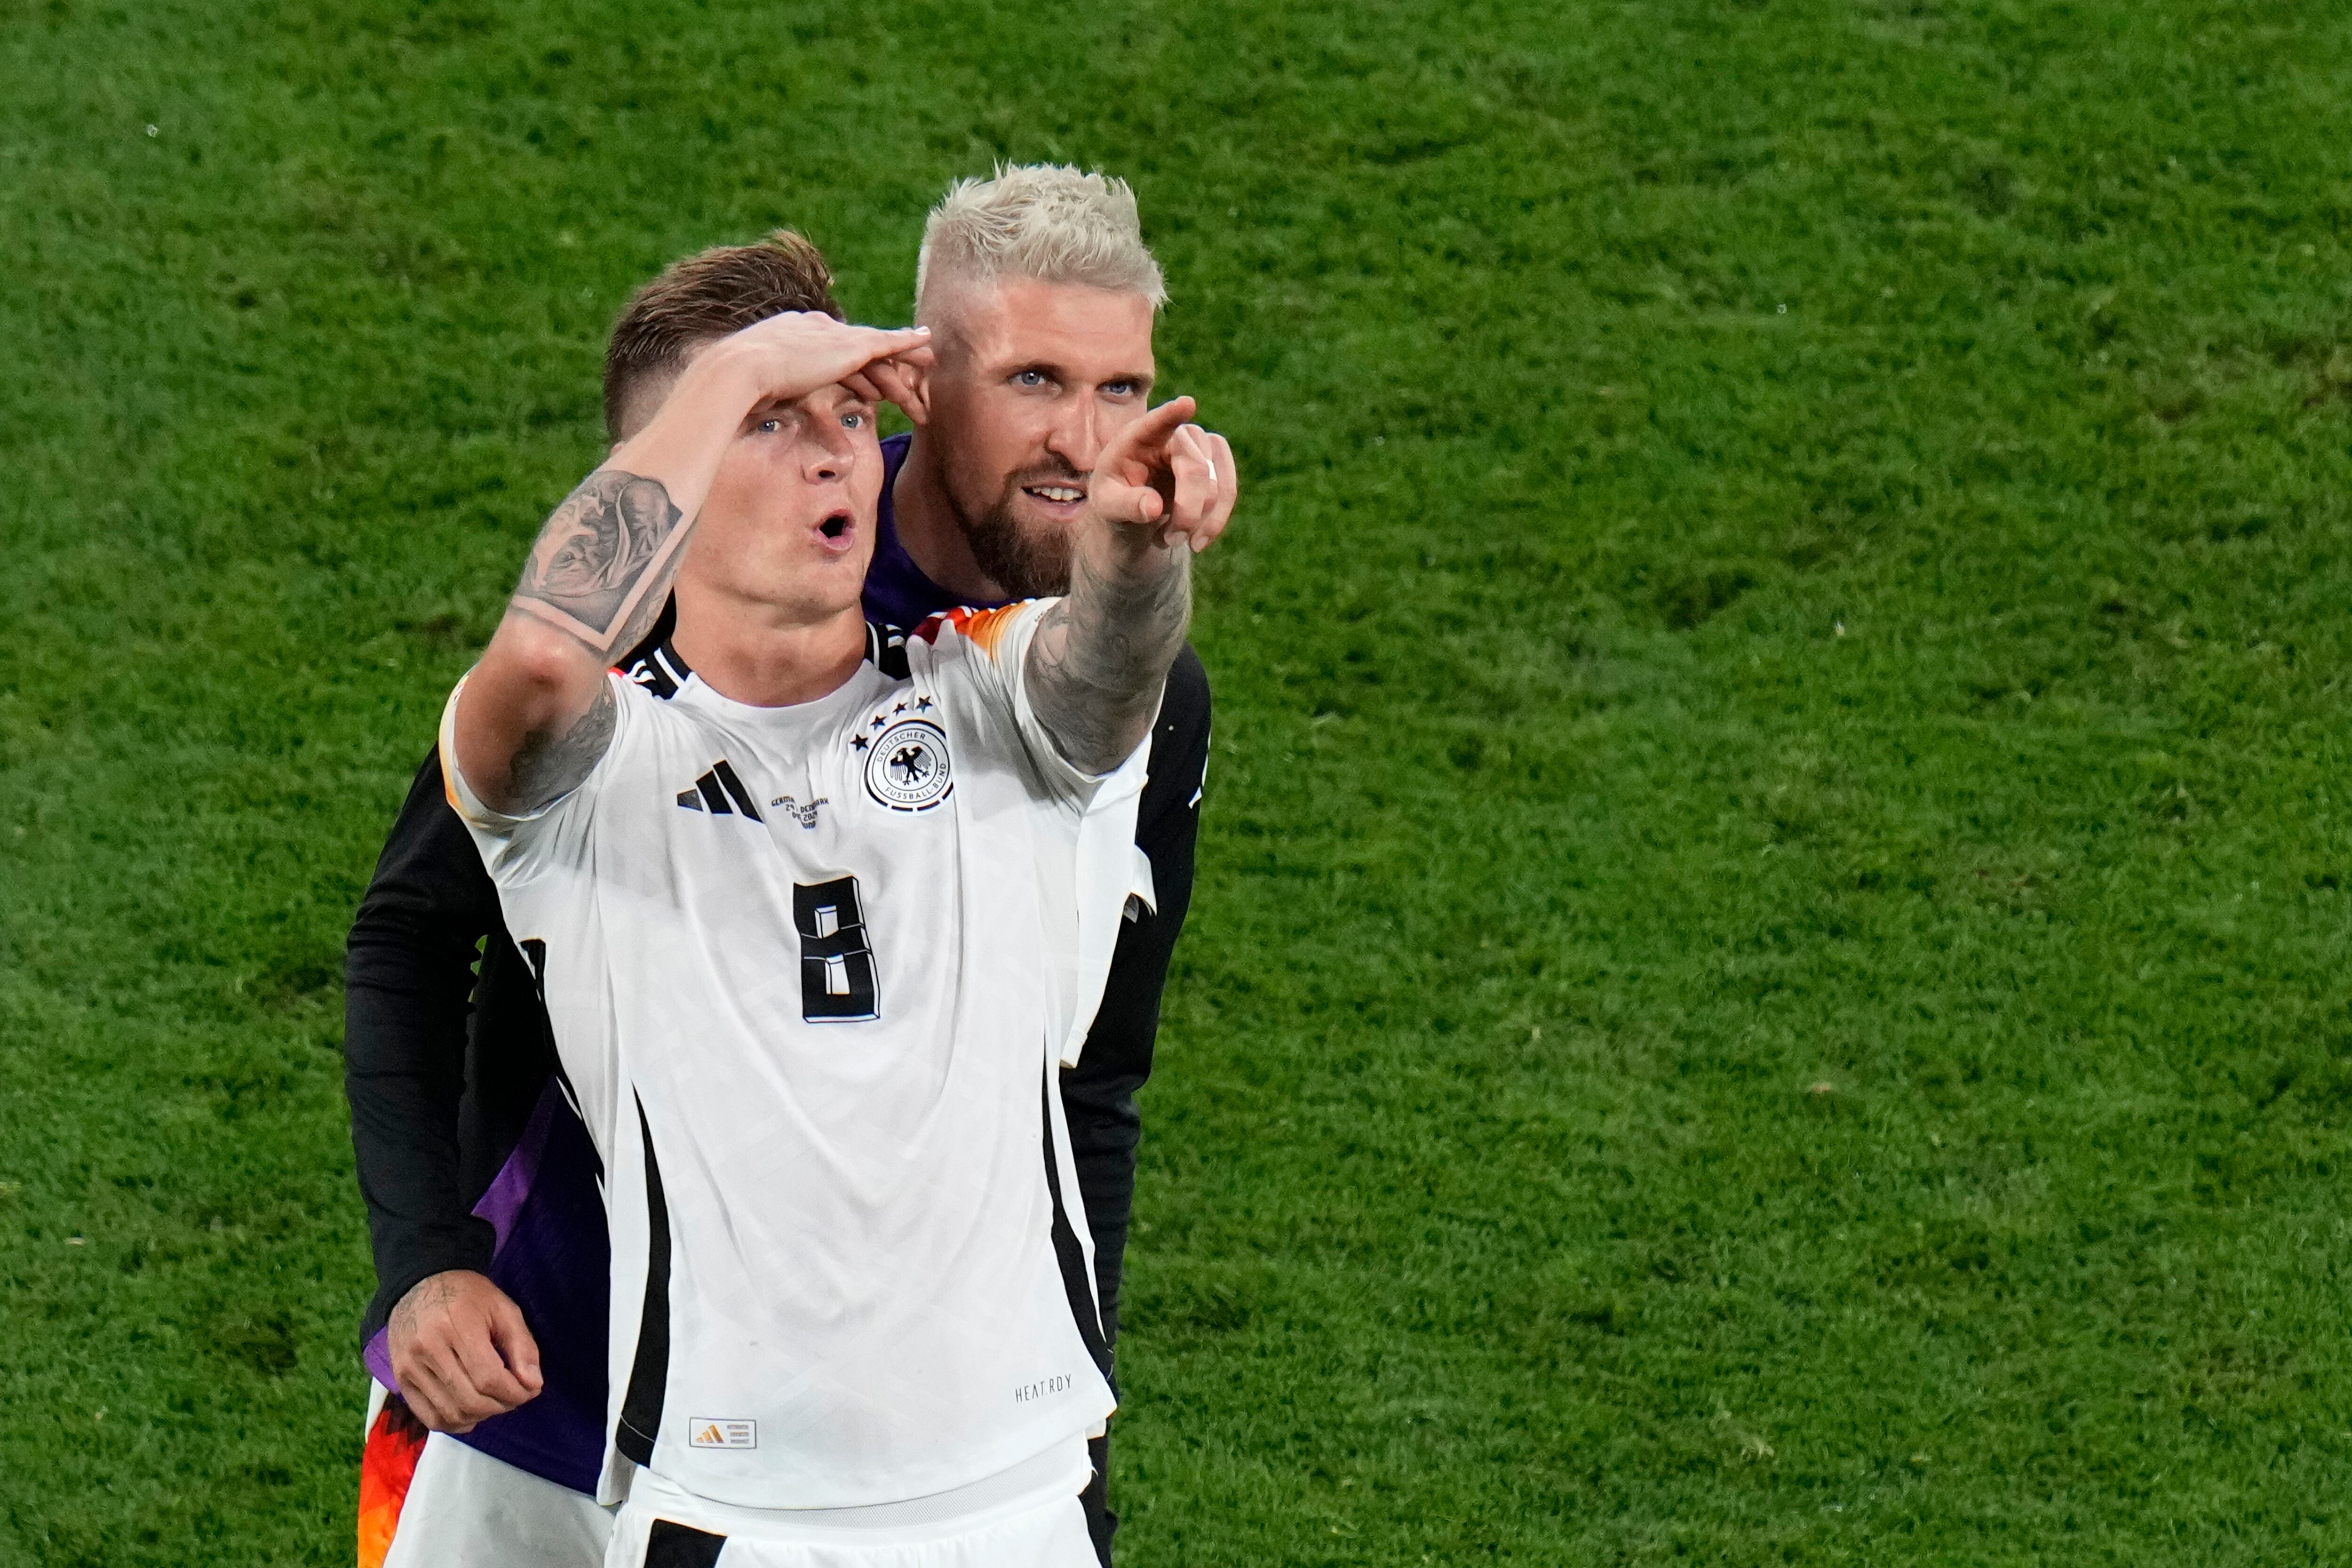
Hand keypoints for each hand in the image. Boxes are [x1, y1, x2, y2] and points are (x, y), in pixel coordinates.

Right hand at [388, 1270, 543, 1433]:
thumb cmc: (469, 1295)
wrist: (421, 1284)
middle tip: (516, 1396)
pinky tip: (472, 1412)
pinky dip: (455, 1423)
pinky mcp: (400, 1380)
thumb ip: (522, 1346)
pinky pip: (429, 1418)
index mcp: (456, 1326)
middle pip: (470, 1401)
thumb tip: (533, 1384)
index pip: (488, 1378)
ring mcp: (408, 1368)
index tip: (530, 1390)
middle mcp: (427, 1350)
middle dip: (502, 1406)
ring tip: (495, 1401)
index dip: (514, 1393)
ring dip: (481, 1416)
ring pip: (450, 1414)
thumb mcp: (504, 1309)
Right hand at [703, 311, 933, 411]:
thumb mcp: (754, 388)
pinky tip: (926, 342)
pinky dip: (907, 343)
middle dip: (884, 364)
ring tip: (929, 363)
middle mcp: (815, 327)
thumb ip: (766, 391)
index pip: (830, 351)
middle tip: (908, 373)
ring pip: (876, 350)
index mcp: (791, 333)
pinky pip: (888, 344)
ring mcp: (833, 334)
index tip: (866, 385)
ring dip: (904, 359)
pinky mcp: (850, 346)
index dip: (851, 369)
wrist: (738, 372)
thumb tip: (758, 406)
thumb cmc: (736, 388)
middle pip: (857, 348)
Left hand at [1085, 395, 1237, 554]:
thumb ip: (1125, 505)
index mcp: (1137, 437)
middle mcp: (1172, 434)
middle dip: (1187, 512)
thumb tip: (1154, 508)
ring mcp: (1199, 445)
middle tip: (1169, 541)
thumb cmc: (1115, 497)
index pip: (1156, 423)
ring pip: (1217, 485)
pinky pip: (1228, 491)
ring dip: (1200, 522)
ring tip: (1172, 540)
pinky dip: (1215, 521)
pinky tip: (1196, 539)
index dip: (1172, 414)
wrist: (1135, 505)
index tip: (1187, 404)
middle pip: (1195, 469)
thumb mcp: (1107, 506)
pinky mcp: (1217, 461)